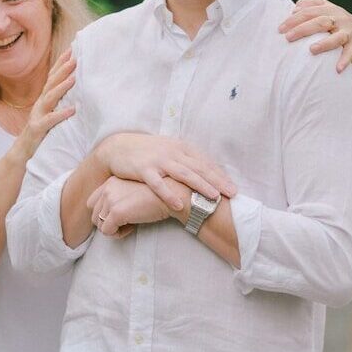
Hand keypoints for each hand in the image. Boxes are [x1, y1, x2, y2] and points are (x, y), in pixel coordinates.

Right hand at [14, 49, 75, 158]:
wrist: (23, 152)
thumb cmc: (41, 132)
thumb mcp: (50, 113)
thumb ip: (60, 101)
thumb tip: (77, 89)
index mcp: (44, 99)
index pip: (52, 77)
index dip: (61, 63)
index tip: (72, 49)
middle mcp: (40, 104)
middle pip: (51, 83)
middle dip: (63, 69)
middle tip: (75, 58)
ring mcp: (37, 115)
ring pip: (49, 98)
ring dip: (62, 87)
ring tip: (74, 79)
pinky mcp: (37, 129)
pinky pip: (49, 121)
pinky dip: (60, 114)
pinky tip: (72, 110)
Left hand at [87, 177, 170, 237]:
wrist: (171, 194)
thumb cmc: (157, 195)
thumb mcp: (133, 191)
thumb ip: (120, 197)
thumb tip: (110, 215)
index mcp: (111, 182)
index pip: (92, 202)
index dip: (104, 213)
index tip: (121, 216)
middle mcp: (107, 189)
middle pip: (94, 214)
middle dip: (107, 223)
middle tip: (126, 223)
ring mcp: (111, 200)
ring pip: (99, 225)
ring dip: (113, 229)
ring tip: (130, 225)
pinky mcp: (116, 212)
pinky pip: (107, 232)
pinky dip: (118, 234)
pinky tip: (132, 227)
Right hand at [93, 133, 235, 211]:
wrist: (118, 147)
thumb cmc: (147, 151)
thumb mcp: (169, 150)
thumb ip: (186, 160)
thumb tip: (206, 172)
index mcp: (180, 147)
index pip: (204, 162)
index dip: (219, 175)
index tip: (233, 188)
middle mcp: (172, 152)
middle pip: (198, 168)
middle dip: (217, 181)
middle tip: (232, 193)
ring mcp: (158, 160)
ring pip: (183, 174)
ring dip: (200, 185)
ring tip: (213, 197)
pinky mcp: (143, 169)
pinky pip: (158, 184)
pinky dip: (169, 194)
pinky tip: (178, 204)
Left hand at [278, 0, 351, 72]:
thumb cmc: (329, 20)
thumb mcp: (320, 9)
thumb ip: (307, 6)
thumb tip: (293, 9)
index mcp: (327, 8)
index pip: (308, 12)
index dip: (294, 20)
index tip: (280, 29)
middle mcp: (339, 17)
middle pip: (320, 22)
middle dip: (303, 29)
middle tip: (288, 38)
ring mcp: (348, 30)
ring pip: (337, 37)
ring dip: (324, 44)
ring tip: (312, 50)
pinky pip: (350, 52)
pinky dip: (345, 60)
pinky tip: (338, 69)